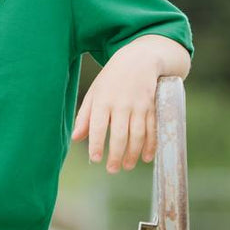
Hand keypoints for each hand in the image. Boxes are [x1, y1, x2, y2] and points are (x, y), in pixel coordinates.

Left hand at [72, 38, 175, 171]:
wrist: (139, 59)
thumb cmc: (111, 80)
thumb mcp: (94, 93)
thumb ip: (85, 117)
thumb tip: (76, 139)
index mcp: (103, 100)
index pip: (99, 126)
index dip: (97, 144)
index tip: (95, 159)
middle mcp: (122, 103)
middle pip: (120, 134)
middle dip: (116, 155)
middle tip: (112, 170)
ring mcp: (139, 105)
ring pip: (138, 134)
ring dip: (133, 153)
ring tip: (127, 167)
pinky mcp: (153, 107)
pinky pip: (153, 129)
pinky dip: (151, 145)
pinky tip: (146, 158)